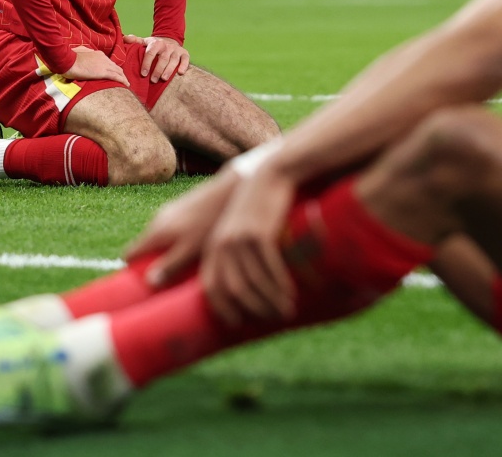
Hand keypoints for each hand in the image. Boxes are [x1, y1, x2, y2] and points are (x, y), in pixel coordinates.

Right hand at [63, 44, 127, 84]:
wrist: (68, 61)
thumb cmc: (71, 57)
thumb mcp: (80, 51)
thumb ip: (86, 52)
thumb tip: (87, 53)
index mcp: (98, 54)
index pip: (109, 62)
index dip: (113, 69)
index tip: (115, 74)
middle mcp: (104, 59)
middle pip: (116, 67)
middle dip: (121, 74)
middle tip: (124, 81)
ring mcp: (104, 65)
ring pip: (119, 72)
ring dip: (124, 78)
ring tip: (126, 85)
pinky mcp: (103, 72)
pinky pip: (117, 77)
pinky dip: (123, 81)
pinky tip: (126, 85)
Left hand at [124, 33, 189, 82]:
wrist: (170, 40)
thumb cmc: (155, 45)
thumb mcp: (145, 41)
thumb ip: (135, 41)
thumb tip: (125, 39)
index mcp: (156, 43)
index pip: (150, 53)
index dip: (147, 63)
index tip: (143, 74)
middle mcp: (167, 46)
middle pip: (162, 58)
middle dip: (158, 69)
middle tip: (153, 80)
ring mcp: (176, 50)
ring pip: (173, 60)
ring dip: (169, 70)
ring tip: (164, 79)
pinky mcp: (184, 53)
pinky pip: (185, 59)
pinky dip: (184, 66)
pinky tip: (180, 73)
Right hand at [125, 171, 240, 285]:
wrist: (228, 190)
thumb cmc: (209, 223)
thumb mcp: (190, 249)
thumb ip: (170, 265)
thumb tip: (148, 282)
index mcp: (155, 232)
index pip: (129, 254)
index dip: (133, 271)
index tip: (144, 285)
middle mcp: (157, 220)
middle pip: (145, 247)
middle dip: (153, 263)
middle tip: (172, 278)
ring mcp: (168, 211)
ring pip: (160, 238)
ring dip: (168, 251)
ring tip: (188, 263)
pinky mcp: (181, 207)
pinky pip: (171, 229)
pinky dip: (178, 240)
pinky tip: (198, 245)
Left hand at [199, 167, 299, 324]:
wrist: (270, 177)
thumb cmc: (256, 209)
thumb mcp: (237, 231)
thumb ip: (233, 256)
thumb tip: (241, 290)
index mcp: (213, 247)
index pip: (211, 287)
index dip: (223, 309)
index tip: (237, 323)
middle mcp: (222, 245)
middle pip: (234, 290)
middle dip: (254, 309)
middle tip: (272, 319)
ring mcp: (240, 238)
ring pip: (255, 282)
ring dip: (271, 301)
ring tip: (286, 310)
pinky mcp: (259, 232)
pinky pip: (270, 268)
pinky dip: (280, 285)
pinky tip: (290, 293)